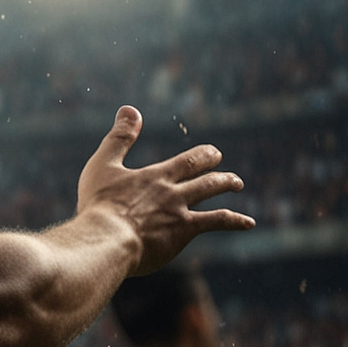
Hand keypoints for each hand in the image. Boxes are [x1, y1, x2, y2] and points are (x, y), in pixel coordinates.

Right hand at [76, 106, 253, 273]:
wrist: (107, 238)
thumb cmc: (99, 204)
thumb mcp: (102, 165)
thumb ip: (119, 138)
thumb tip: (130, 109)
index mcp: (153, 176)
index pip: (186, 162)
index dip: (202, 156)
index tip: (213, 153)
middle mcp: (171, 191)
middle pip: (201, 175)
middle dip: (215, 168)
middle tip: (224, 166)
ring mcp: (179, 211)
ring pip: (210, 193)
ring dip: (226, 185)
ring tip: (237, 184)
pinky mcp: (183, 231)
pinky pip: (216, 222)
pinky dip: (235, 220)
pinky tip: (248, 223)